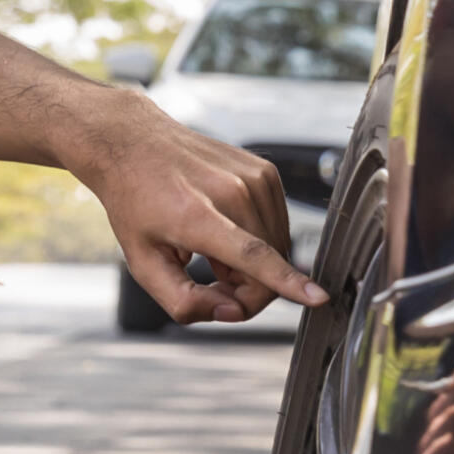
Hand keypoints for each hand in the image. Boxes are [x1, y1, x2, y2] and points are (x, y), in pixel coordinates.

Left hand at [72, 94, 328, 324]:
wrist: (134, 143)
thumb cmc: (135, 203)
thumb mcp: (142, 263)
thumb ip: (181, 301)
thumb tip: (227, 311)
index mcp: (196, 215)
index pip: (251, 254)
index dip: (286, 281)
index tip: (318, 297)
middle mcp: (231, 191)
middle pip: (268, 264)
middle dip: (244, 289)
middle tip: (209, 284)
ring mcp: (253, 176)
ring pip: (277, 248)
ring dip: (251, 266)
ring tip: (211, 253)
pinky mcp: (265, 171)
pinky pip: (276, 226)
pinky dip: (257, 240)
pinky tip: (224, 232)